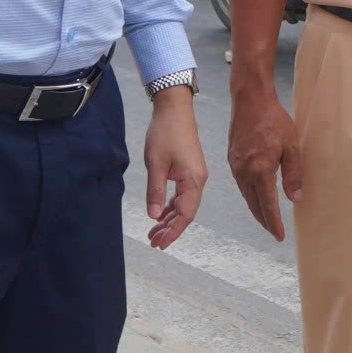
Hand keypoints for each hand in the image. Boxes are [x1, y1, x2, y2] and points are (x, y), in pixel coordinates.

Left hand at [143, 88, 207, 250]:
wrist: (174, 109)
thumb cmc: (165, 132)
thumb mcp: (155, 163)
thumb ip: (156, 191)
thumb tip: (154, 216)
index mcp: (193, 180)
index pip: (185, 214)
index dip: (173, 232)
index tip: (160, 243)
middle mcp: (198, 180)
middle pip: (186, 213)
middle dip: (170, 229)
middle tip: (153, 241)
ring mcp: (194, 175)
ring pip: (184, 205)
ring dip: (170, 219)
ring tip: (154, 232)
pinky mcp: (189, 170)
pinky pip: (182, 195)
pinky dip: (171, 206)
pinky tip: (160, 213)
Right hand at [227, 87, 302, 241]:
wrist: (250, 100)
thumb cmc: (273, 119)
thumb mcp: (292, 146)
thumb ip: (293, 174)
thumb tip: (295, 198)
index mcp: (260, 170)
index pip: (268, 205)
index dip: (274, 223)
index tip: (279, 236)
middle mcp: (245, 172)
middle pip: (254, 205)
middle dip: (264, 220)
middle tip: (274, 231)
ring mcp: (236, 166)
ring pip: (245, 195)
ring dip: (256, 208)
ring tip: (266, 217)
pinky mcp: (232, 159)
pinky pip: (241, 184)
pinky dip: (249, 194)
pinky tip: (255, 195)